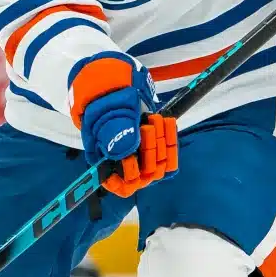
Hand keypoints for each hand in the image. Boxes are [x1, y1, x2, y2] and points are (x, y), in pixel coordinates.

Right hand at [69, 56, 177, 197]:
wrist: (115, 92)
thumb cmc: (104, 106)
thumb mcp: (106, 116)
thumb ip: (115, 132)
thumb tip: (126, 149)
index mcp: (106, 164)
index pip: (120, 184)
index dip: (128, 177)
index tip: (129, 158)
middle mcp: (126, 167)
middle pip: (144, 174)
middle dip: (148, 150)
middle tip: (146, 127)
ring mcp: (143, 160)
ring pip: (159, 164)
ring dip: (160, 142)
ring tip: (155, 119)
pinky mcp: (157, 152)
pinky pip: (170, 156)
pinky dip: (171, 140)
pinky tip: (168, 122)